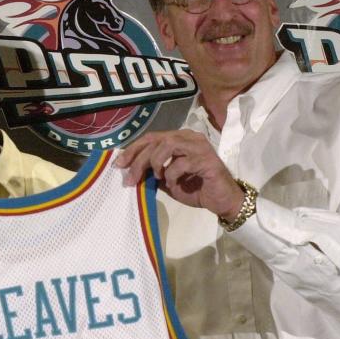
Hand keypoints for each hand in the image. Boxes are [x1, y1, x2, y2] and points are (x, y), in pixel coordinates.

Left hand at [115, 130, 243, 220]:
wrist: (221, 201)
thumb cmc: (195, 189)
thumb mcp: (167, 180)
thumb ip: (152, 171)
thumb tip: (129, 170)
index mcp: (180, 138)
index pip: (151, 137)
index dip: (133, 149)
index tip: (118, 164)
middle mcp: (190, 137)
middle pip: (156, 141)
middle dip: (138, 160)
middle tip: (129, 178)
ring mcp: (199, 146)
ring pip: (167, 145)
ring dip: (156, 163)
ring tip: (158, 178)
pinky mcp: (206, 159)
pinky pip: (181, 163)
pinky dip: (171, 174)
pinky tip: (173, 183)